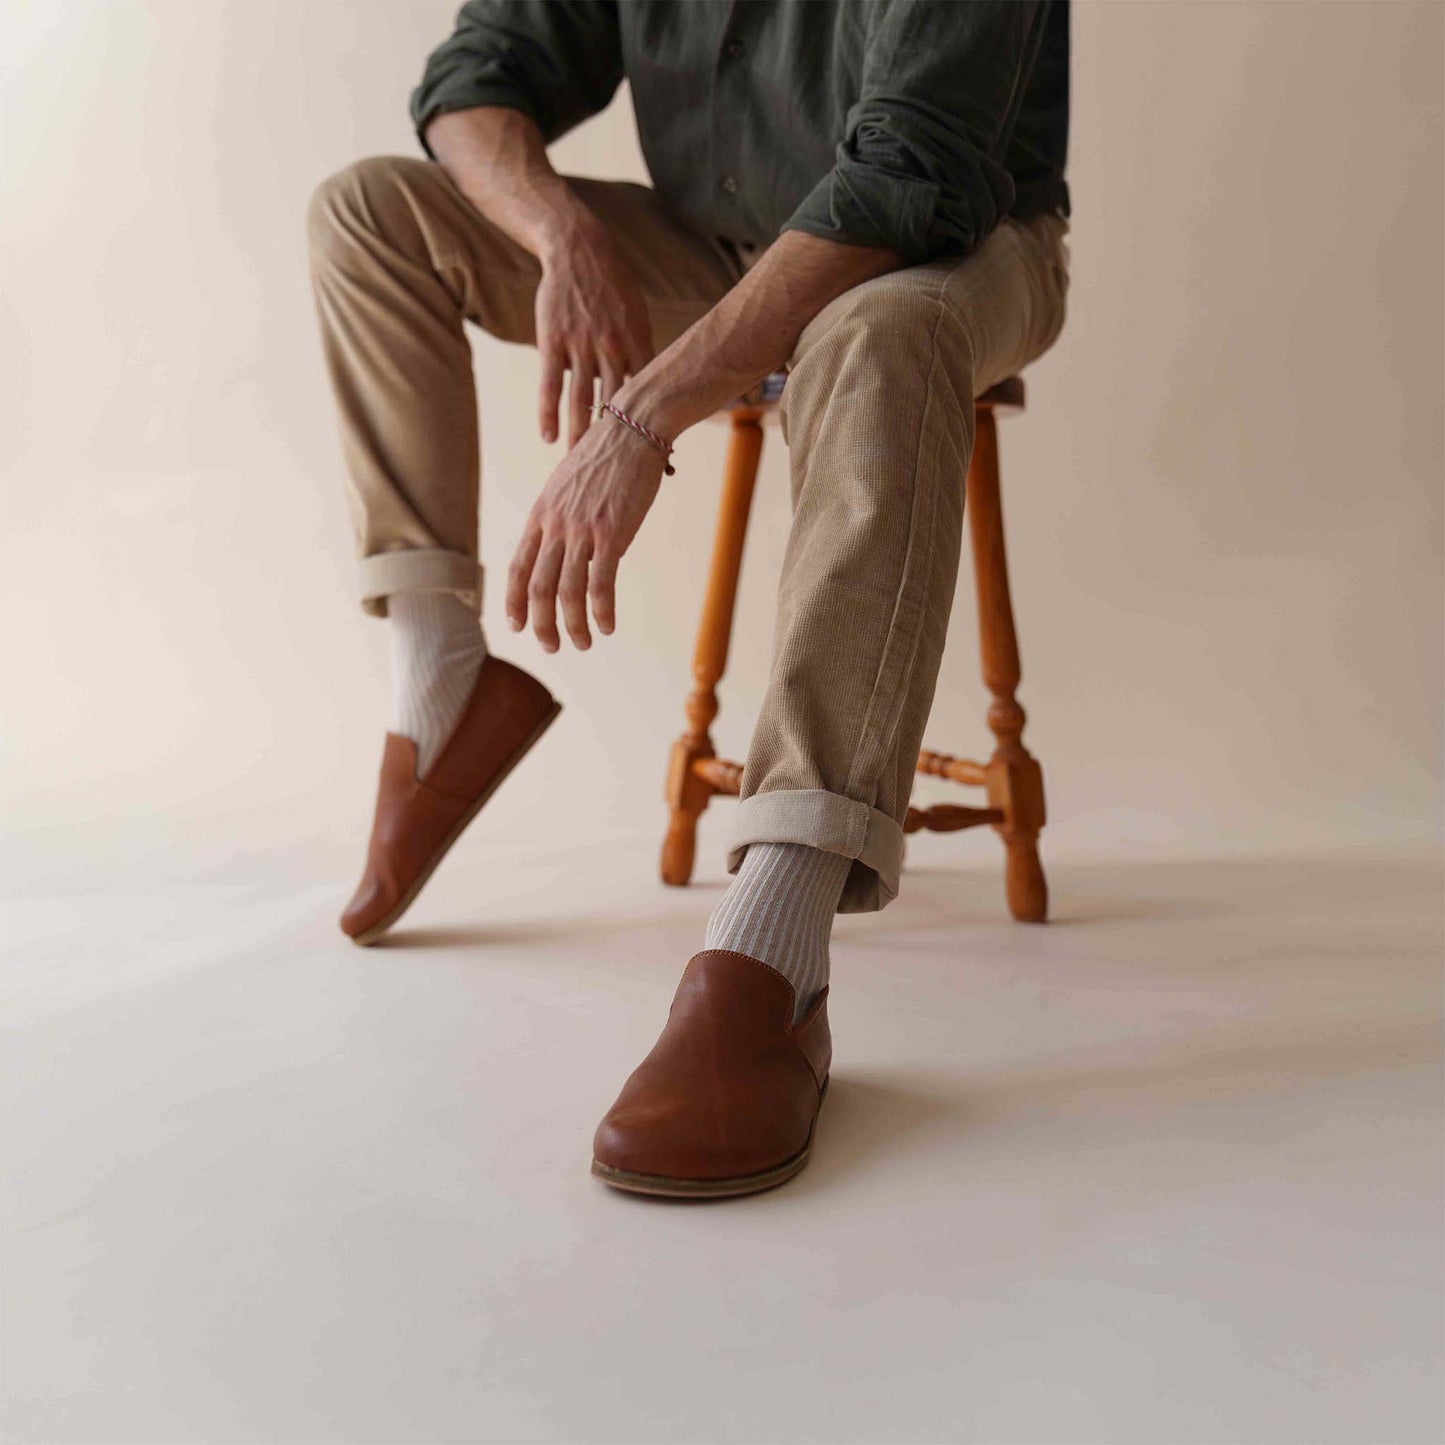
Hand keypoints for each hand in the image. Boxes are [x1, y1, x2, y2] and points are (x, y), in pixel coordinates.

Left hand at [506, 414, 666, 651]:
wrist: (632, 428)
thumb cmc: (606, 455)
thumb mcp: (569, 484)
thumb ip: (562, 516)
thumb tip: (567, 546)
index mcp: (542, 514)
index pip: (517, 566)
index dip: (514, 600)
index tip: (516, 625)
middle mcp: (556, 525)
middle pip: (538, 587)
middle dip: (541, 624)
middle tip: (551, 646)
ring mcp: (582, 530)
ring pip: (566, 592)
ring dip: (573, 626)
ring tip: (582, 643)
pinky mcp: (612, 534)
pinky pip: (601, 584)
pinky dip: (602, 611)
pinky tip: (607, 626)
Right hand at [535, 219, 653, 449]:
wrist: (580, 250)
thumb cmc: (614, 288)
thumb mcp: (639, 318)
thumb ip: (643, 354)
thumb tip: (652, 390)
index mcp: (639, 345)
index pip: (649, 396)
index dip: (654, 429)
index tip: (659, 462)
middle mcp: (612, 349)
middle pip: (616, 407)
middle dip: (618, 443)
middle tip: (618, 477)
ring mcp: (581, 346)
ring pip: (582, 401)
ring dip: (580, 437)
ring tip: (577, 466)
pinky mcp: (553, 341)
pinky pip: (550, 383)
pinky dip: (548, 413)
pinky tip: (547, 438)